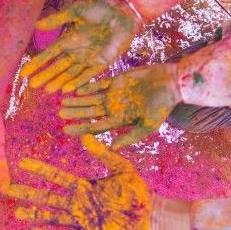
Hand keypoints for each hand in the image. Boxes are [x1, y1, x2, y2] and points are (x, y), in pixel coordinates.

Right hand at [8, 137, 151, 229]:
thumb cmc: (137, 192)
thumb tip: (86, 137)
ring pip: (52, 217)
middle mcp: (79, 203)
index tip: (23, 163)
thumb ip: (104, 154)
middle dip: (28, 194)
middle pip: (47, 198)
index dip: (40, 170)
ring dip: (34, 215)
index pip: (57, 177)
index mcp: (85, 186)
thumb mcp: (122, 169)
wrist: (151, 216)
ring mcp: (82, 221)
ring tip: (16, 212)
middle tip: (7, 190)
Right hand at [23, 0, 136, 93]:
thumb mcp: (76, 11)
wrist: (123, 13)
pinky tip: (66, 89)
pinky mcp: (101, 64)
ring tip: (47, 90)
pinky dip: (77, 82)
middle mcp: (76, 52)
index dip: (37, 63)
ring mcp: (88, 59)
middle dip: (45, 76)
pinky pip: (87, 76)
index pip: (49, 54)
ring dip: (58, 82)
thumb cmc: (101, 10)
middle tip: (33, 85)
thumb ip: (57, 20)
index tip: (25, 72)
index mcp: (69, 40)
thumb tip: (36, 25)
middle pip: (57, 67)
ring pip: (70, 74)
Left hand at [59, 62, 180, 147]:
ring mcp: (114, 94)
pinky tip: (76, 88)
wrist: (171, 83)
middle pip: (89, 113)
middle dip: (74, 113)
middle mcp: (114, 108)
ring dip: (77, 100)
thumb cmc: (162, 107)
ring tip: (62, 100)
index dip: (80, 128)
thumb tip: (112, 148)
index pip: (95, 127)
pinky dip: (87, 86)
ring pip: (90, 99)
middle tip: (59, 113)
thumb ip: (130, 137)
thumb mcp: (147, 126)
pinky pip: (98, 84)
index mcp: (119, 120)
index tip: (64, 129)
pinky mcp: (116, 80)